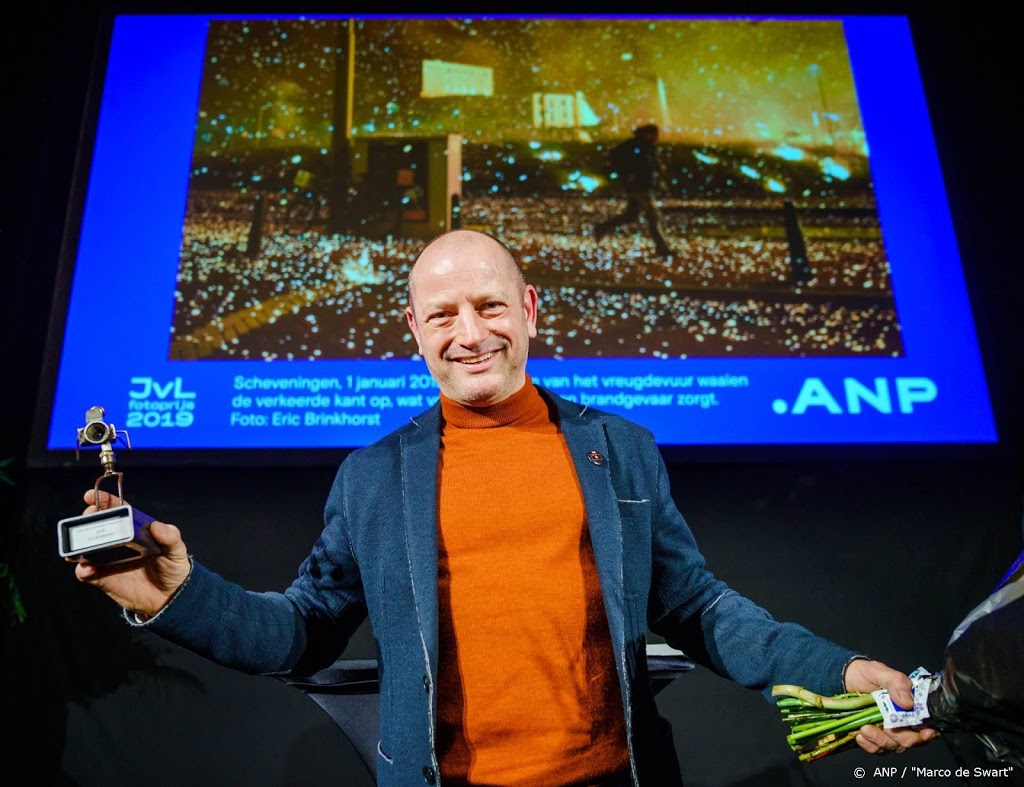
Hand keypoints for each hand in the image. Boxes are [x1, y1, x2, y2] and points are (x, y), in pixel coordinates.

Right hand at [69, 489, 191, 617]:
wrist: (169, 597)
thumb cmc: (173, 568)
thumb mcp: (176, 550)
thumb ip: (170, 537)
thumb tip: (156, 526)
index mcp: (134, 530)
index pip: (118, 511)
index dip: (104, 502)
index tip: (92, 496)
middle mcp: (118, 542)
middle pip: (97, 526)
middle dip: (88, 519)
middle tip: (88, 517)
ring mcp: (108, 560)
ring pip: (86, 548)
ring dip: (77, 544)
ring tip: (77, 544)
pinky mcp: (103, 578)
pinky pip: (87, 573)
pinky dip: (82, 570)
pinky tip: (86, 568)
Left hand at [844, 659, 939, 753]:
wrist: (843, 679)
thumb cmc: (865, 675)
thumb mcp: (879, 671)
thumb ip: (896, 682)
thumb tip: (909, 703)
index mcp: (911, 706)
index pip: (927, 724)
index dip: (929, 732)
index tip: (924, 733)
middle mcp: (903, 722)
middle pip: (911, 740)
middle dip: (900, 736)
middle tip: (885, 726)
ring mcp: (889, 732)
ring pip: (893, 746)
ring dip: (880, 740)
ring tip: (865, 728)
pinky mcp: (874, 738)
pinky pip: (877, 749)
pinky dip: (869, 745)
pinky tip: (860, 735)